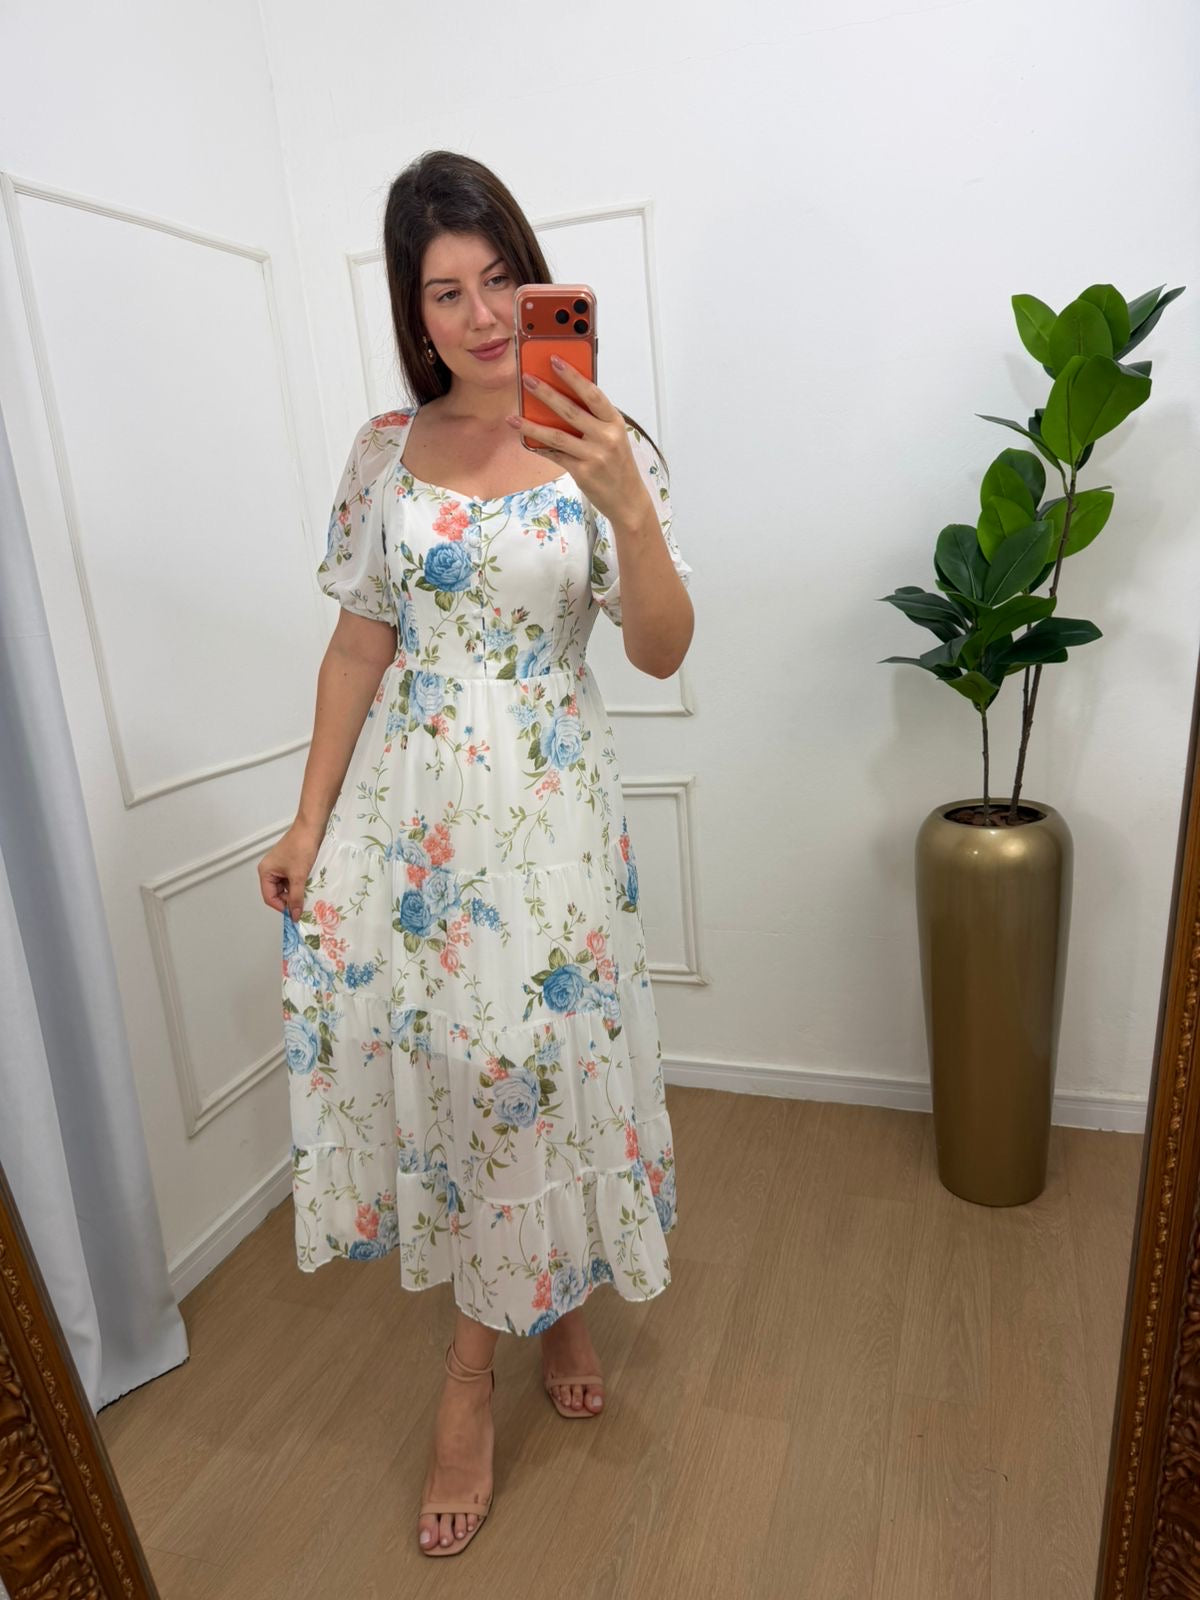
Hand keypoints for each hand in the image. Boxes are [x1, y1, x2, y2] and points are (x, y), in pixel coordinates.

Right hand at [258, 821, 323, 920]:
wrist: (311, 828)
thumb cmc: (301, 849)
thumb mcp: (298, 876)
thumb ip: (296, 897)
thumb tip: (295, 916)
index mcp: (265, 872)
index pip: (269, 897)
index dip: (282, 907)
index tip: (296, 913)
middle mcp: (269, 870)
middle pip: (276, 893)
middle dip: (289, 900)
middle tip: (303, 905)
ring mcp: (279, 866)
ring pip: (285, 887)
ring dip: (295, 892)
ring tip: (308, 895)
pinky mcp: (289, 863)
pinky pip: (291, 880)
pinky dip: (299, 885)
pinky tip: (308, 886)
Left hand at [507, 359, 652, 526]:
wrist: (627, 499)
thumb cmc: (618, 465)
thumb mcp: (613, 437)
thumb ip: (594, 420)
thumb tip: (561, 400)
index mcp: (615, 423)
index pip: (593, 393)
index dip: (573, 376)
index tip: (555, 361)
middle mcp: (606, 437)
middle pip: (570, 410)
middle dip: (546, 393)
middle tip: (527, 379)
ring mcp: (594, 456)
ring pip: (557, 435)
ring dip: (532, 424)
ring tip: (514, 416)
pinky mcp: (582, 472)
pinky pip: (555, 455)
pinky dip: (539, 447)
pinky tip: (524, 439)